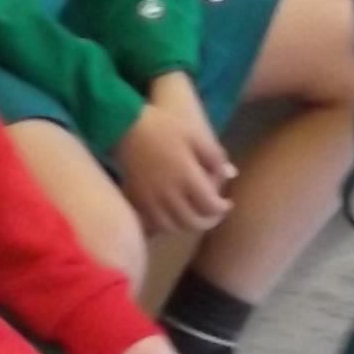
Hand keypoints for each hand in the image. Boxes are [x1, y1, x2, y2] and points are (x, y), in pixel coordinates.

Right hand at [113, 79, 233, 238]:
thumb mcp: (196, 135)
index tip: (226, 204)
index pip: (210, 205)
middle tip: (213, 214)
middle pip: (192, 222)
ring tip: (193, 214)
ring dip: (186, 225)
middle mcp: (167, 193)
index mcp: (186, 176)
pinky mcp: (135, 201)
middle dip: (207, 221)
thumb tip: (228, 175)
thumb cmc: (165, 126)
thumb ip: (214, 157)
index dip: (221, 209)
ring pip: (172, 227)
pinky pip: (152, 224)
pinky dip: (165, 225)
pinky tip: (172, 214)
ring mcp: (149, 200)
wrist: (126, 125)